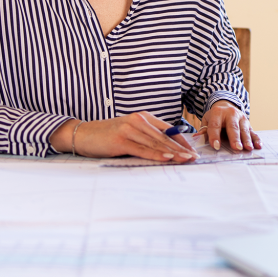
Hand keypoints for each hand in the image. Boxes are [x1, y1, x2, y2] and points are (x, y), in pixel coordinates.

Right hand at [50, 112, 198, 161]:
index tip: (193, 151)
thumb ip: (145, 137)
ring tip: (186, 159)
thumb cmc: (106, 136)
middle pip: (164, 137)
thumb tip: (166, 150)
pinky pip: (142, 149)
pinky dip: (156, 154)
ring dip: (173, 153)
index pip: (168, 130)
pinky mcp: (121, 140)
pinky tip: (167, 158)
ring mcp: (129, 129)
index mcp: (142, 117)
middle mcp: (138, 120)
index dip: (182, 141)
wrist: (82, 134)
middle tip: (195, 158)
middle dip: (181, 148)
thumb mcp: (129, 132)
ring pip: (156, 143)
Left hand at [199, 100, 259, 151]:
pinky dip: (256, 139)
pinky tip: (258, 146)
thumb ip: (203, 129)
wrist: (226, 105)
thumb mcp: (207, 119)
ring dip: (247, 140)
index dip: (215, 136)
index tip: (216, 146)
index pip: (215, 125)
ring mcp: (241, 118)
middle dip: (235, 138)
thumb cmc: (215, 116)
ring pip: (244, 130)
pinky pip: (253, 132)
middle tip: (236, 147)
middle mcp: (231, 114)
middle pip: (233, 127)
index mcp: (218, 112)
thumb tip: (196, 138)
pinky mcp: (248, 124)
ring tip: (248, 148)